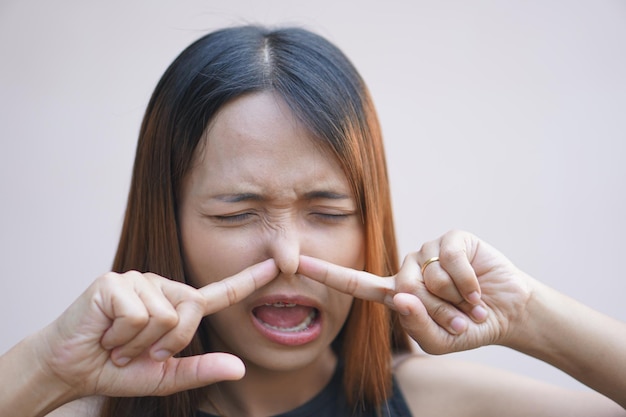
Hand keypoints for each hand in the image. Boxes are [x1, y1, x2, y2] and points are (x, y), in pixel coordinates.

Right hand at [36, 259, 278, 398]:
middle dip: (168, 343)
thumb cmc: (116, 369)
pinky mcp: (113, 282)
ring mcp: (137, 281)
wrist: (69, 370)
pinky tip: (105, 334)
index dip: (248, 281)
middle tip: (135, 351)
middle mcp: (160, 286)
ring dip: (138, 343)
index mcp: (175, 306)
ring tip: (117, 342)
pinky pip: (138, 314)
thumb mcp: (164, 376)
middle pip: (191, 310)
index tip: (277, 267)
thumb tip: (240, 367)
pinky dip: (121, 336)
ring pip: (164, 315)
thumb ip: (199, 369)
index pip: (218, 294)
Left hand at [297, 230, 532, 353]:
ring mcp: (428, 250)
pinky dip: (466, 284)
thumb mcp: (441, 341)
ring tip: (468, 303)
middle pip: (403, 288)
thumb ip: (417, 327)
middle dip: (436, 311)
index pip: (355, 283)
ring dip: (453, 299)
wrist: (508, 312)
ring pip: (427, 276)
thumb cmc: (468, 327)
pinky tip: (477, 290)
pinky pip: (448, 261)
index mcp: (396, 293)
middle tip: (457, 317)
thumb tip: (399, 296)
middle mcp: (407, 268)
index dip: (325, 273)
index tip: (295, 262)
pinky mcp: (451, 239)